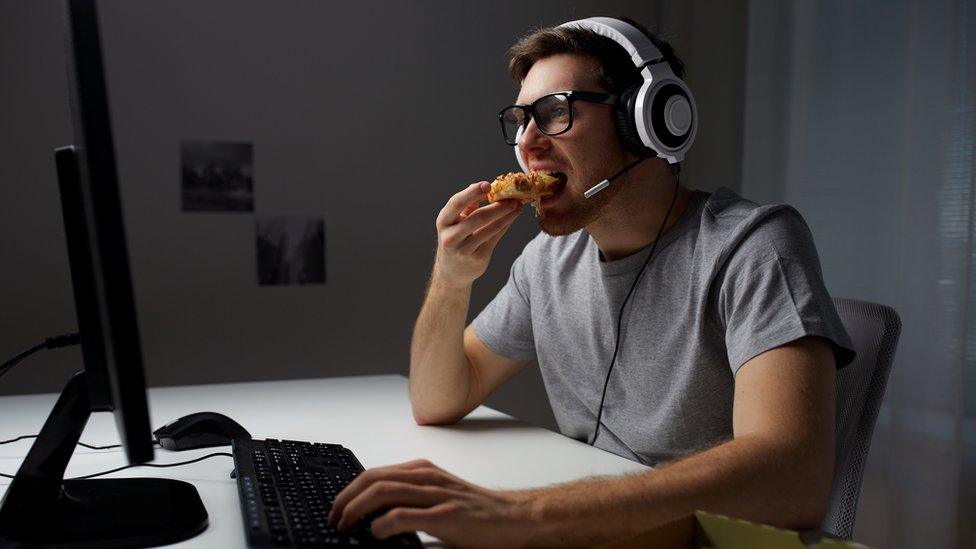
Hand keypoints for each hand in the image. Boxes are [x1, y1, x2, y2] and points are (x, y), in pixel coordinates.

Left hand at [328, 459, 532, 547]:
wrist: (513, 517)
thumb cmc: (476, 511)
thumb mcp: (438, 496)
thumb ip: (411, 499)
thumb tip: (376, 515)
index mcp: (422, 471)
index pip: (375, 473)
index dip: (349, 489)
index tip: (336, 507)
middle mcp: (426, 477)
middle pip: (373, 479)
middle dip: (346, 498)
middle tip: (334, 518)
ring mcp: (436, 495)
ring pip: (383, 492)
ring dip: (357, 509)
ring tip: (346, 525)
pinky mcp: (446, 516)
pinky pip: (404, 516)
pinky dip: (383, 524)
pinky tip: (376, 533)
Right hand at [433, 182, 522, 286]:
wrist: (452, 271)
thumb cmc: (455, 238)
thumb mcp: (455, 221)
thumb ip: (468, 204)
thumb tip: (487, 188)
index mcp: (443, 221)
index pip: (456, 203)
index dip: (472, 193)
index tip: (488, 185)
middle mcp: (450, 236)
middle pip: (477, 218)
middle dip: (497, 206)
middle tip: (512, 198)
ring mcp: (464, 249)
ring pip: (489, 229)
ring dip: (506, 215)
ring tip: (517, 205)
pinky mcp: (477, 258)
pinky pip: (495, 238)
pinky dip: (505, 225)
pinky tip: (513, 217)